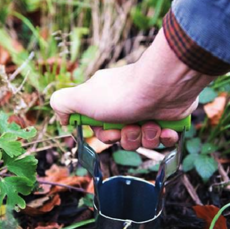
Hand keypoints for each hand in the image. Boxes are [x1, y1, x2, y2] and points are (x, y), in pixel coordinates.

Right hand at [50, 29, 214, 149]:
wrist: (162, 86)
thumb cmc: (121, 94)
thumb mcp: (80, 97)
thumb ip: (61, 104)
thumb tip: (64, 119)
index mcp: (107, 102)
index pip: (103, 130)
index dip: (106, 136)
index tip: (111, 132)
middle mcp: (127, 107)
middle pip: (123, 138)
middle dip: (128, 138)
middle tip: (132, 126)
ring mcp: (148, 112)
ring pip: (144, 141)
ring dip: (146, 137)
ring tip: (150, 123)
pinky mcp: (168, 118)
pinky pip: (165, 139)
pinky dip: (165, 137)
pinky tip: (165, 128)